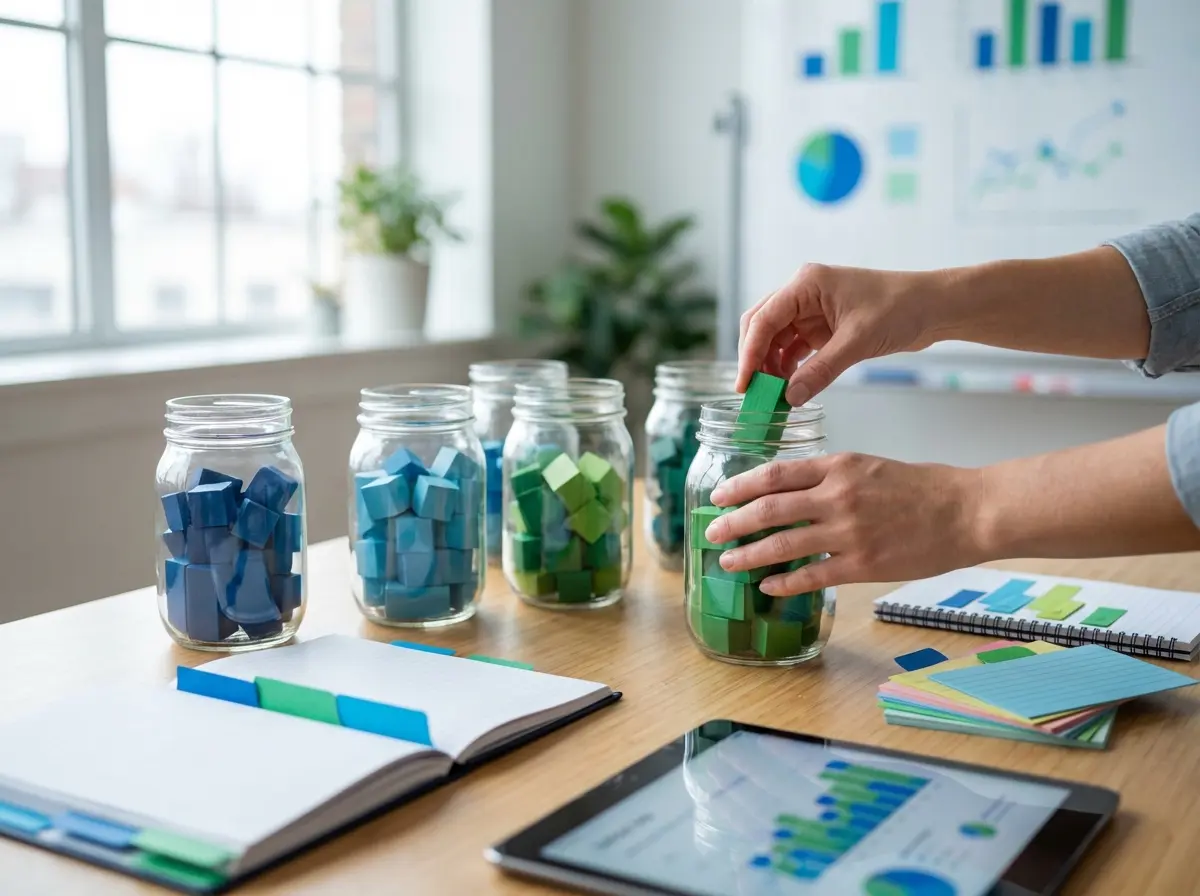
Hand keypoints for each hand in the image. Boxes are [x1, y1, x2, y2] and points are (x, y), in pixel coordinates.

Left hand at [704, 453, 985, 594]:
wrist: (968, 511)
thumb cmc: (923, 488)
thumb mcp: (869, 466)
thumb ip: (829, 477)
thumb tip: (790, 492)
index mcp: (839, 466)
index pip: (775, 474)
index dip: (740, 486)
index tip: (719, 496)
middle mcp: (838, 496)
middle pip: (769, 509)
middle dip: (733, 523)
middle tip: (711, 532)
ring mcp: (849, 532)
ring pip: (783, 544)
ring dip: (749, 555)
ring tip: (728, 562)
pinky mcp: (863, 565)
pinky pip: (811, 576)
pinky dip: (783, 581)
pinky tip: (767, 585)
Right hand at [737, 264, 946, 403]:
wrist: (933, 307)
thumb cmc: (901, 307)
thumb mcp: (857, 341)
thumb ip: (821, 370)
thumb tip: (790, 398)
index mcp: (806, 283)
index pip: (764, 319)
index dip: (750, 353)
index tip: (745, 383)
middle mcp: (803, 293)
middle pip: (762, 327)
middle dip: (755, 360)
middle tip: (753, 393)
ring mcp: (811, 310)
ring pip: (775, 340)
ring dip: (771, 367)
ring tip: (773, 397)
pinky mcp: (822, 327)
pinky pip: (794, 349)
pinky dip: (789, 369)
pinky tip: (790, 389)